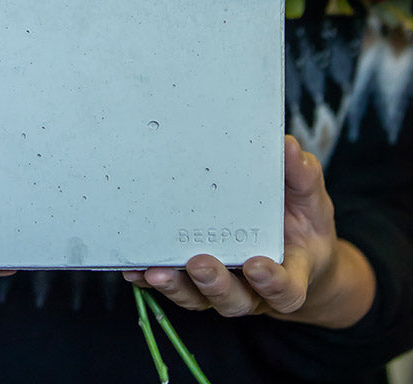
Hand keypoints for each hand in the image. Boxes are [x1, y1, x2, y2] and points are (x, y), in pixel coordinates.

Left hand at [122, 136, 375, 328]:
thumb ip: (301, 177)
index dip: (272, 283)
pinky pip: (174, 285)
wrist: (295, 252)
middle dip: (214, 284)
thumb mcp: (310, 199)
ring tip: (155, 271)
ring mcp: (222, 288)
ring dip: (176, 286)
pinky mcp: (195, 282)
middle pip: (234, 299)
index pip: (285, 290)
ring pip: (198, 298)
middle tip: (199, 264)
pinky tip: (133, 268)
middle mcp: (253, 289)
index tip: (257, 266)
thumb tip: (288, 144)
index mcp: (289, 273)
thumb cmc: (301, 221)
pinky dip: (152, 281)